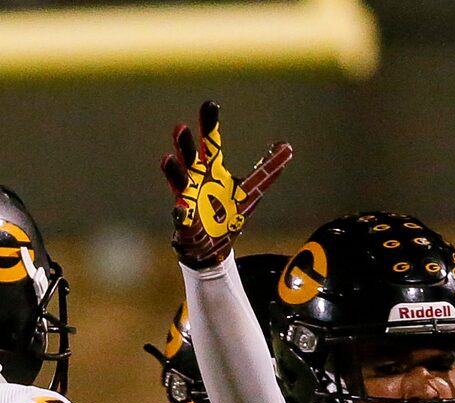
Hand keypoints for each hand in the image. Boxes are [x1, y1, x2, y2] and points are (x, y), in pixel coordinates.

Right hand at [162, 101, 291, 268]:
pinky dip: (181, 215)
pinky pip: (181, 218)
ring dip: (173, 171)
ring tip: (166, 158)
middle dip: (184, 144)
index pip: (211, 143)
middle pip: (189, 157)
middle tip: (180, 127)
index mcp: (212, 169)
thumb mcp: (251, 189)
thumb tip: (288, 147)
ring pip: (179, 182)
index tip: (209, 104)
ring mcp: (187, 200)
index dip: (210, 125)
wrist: (212, 247)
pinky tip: (182, 212)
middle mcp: (195, 180)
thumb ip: (267, 169)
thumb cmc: (228, 212)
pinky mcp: (185, 224)